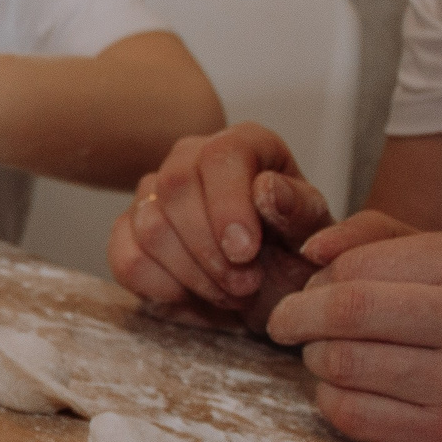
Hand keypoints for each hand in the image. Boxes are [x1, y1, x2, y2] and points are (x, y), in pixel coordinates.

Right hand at [107, 124, 335, 328]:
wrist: (269, 292)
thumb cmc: (294, 256)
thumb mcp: (315, 237)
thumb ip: (298, 210)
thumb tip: (268, 188)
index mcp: (244, 145)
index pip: (220, 156)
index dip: (228, 204)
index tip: (244, 252)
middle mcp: (189, 159)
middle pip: (176, 187)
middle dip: (210, 250)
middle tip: (246, 286)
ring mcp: (151, 195)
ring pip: (151, 228)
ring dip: (193, 275)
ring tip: (230, 294)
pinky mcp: (127, 232)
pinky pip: (126, 259)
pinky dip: (162, 289)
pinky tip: (194, 296)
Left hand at [268, 229, 441, 441]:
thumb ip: (374, 234)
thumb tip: (310, 251)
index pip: (358, 268)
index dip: (317, 280)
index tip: (309, 290)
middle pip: (345, 315)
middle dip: (298, 317)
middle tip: (290, 322)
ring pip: (341, 364)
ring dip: (316, 357)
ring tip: (328, 351)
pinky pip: (351, 414)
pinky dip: (330, 397)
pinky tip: (348, 386)